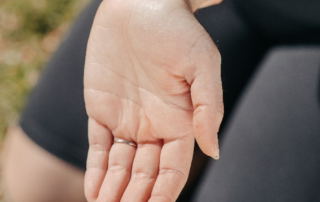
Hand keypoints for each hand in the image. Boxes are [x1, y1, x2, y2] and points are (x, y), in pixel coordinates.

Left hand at [84, 0, 222, 200]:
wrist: (141, 4)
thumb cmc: (176, 30)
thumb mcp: (202, 64)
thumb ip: (209, 107)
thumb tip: (214, 149)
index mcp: (180, 120)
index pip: (173, 168)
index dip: (163, 193)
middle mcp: (154, 125)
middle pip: (146, 172)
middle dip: (136, 197)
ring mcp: (127, 119)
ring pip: (121, 165)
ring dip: (114, 190)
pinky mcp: (102, 109)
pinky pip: (99, 146)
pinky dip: (96, 169)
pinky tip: (94, 191)